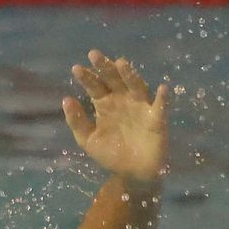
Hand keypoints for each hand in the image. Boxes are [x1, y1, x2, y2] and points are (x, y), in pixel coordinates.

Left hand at [63, 50, 168, 185]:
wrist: (132, 174)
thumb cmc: (111, 154)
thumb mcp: (89, 140)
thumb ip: (77, 122)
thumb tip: (66, 99)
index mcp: (105, 104)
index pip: (95, 86)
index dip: (87, 77)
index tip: (76, 69)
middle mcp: (123, 101)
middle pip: (114, 79)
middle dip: (105, 67)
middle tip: (94, 54)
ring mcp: (141, 107)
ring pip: (136, 87)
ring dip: (130, 75)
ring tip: (121, 63)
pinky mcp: (156, 119)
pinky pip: (160, 106)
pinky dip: (162, 98)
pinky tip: (162, 88)